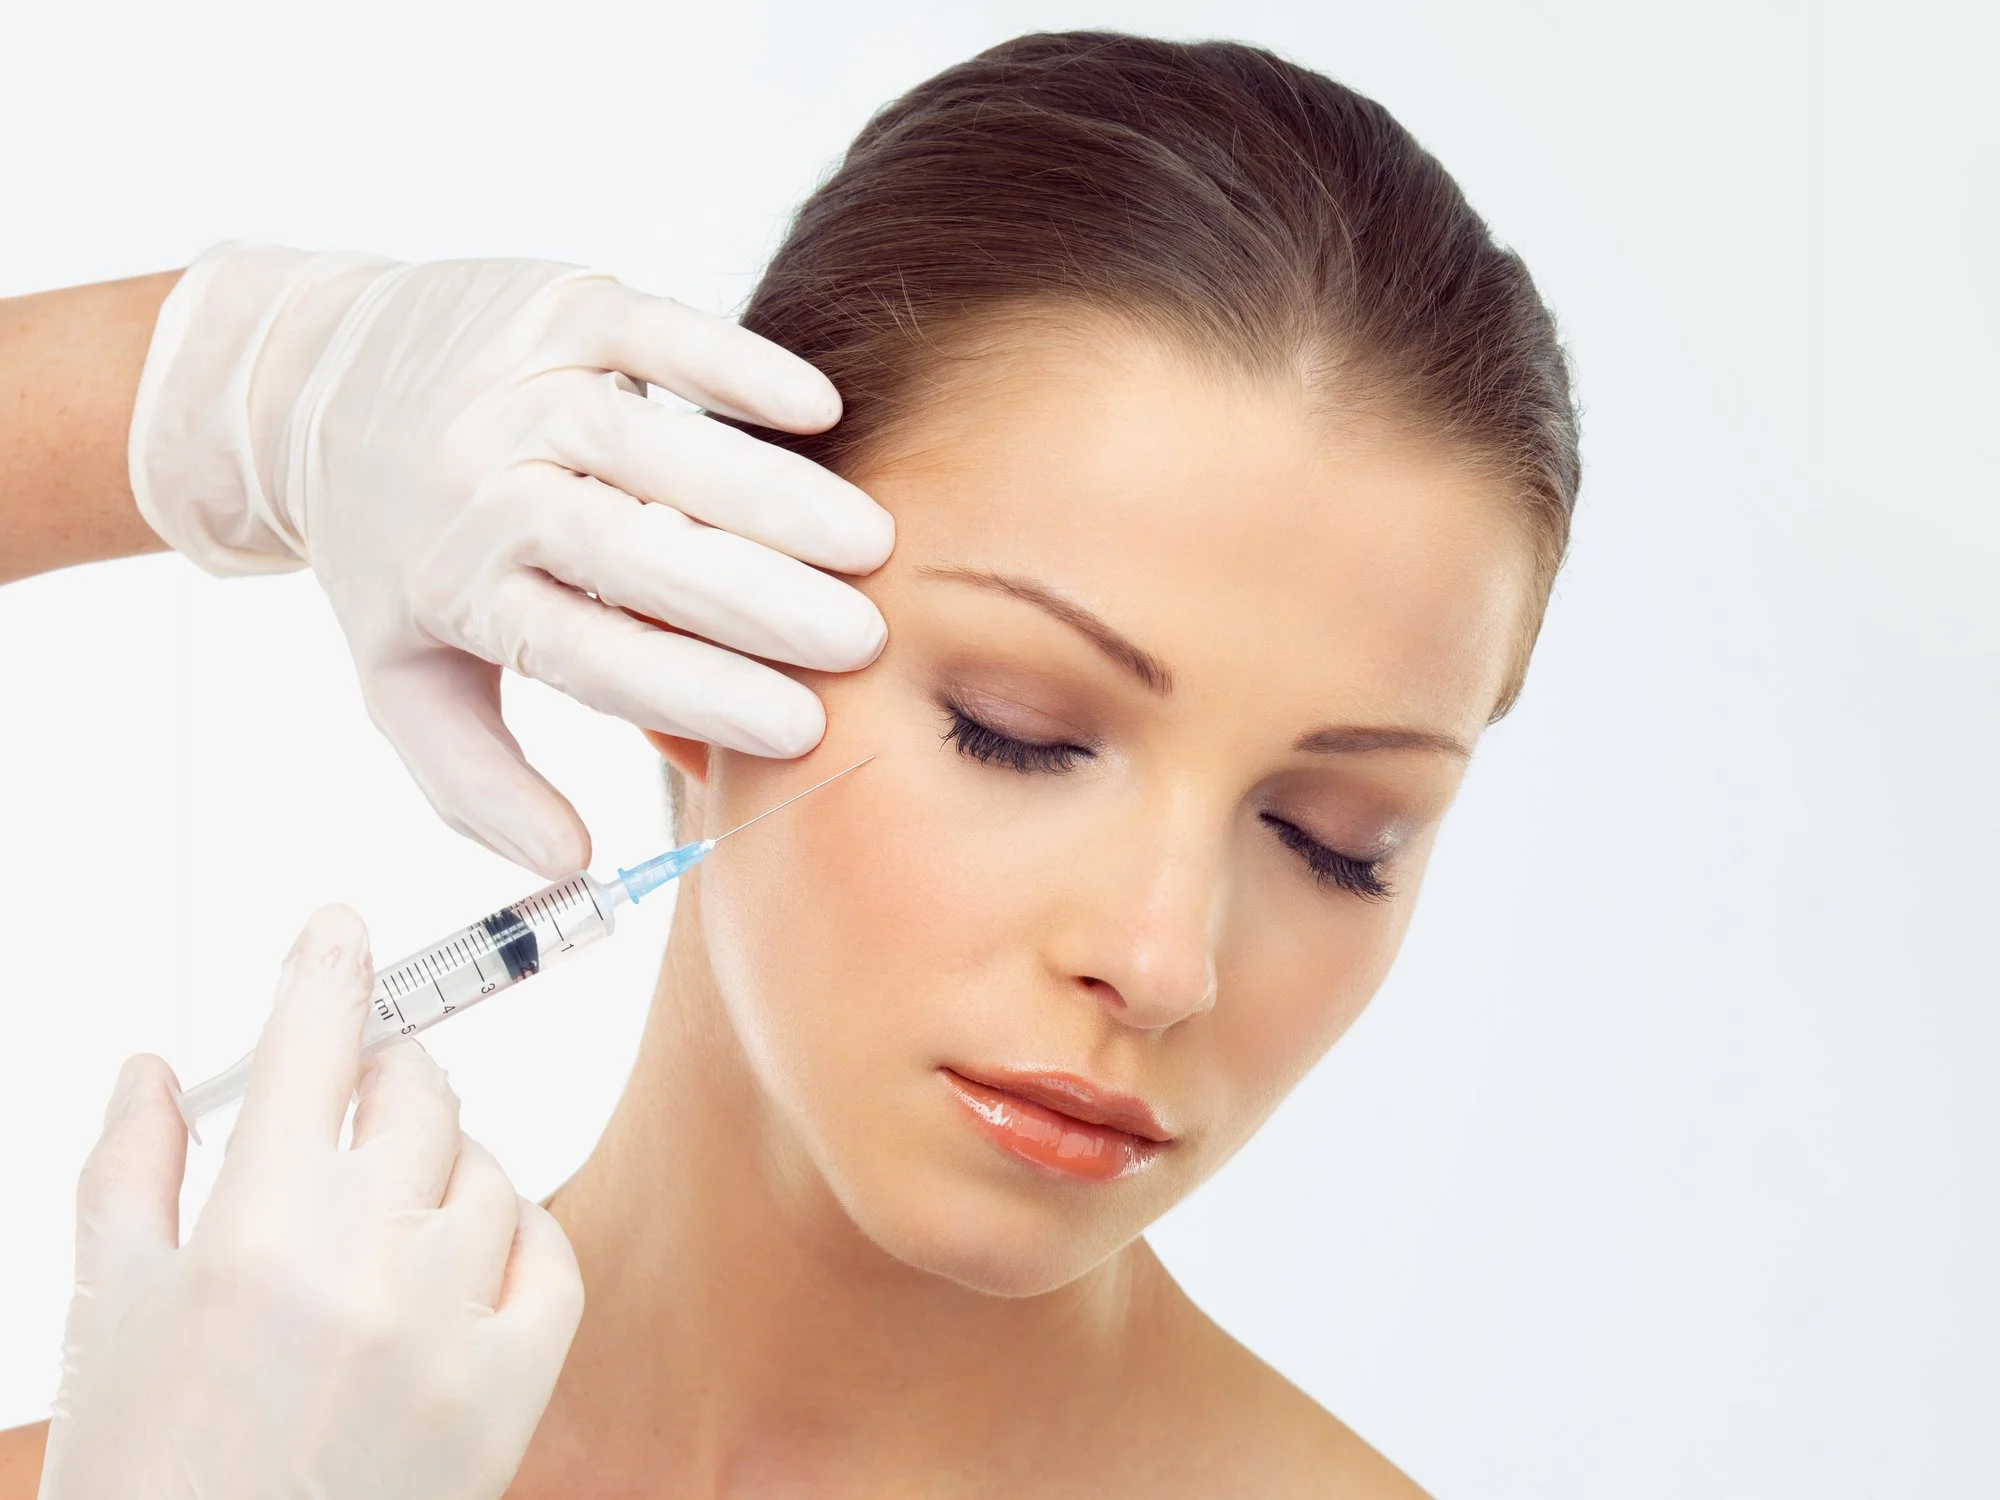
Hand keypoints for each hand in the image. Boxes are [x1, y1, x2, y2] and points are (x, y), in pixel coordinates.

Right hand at [38, 906, 582, 1499]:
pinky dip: (514, 1238)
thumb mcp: (107, 1314)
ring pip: (491, 1168)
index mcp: (256, 1227)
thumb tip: (156, 1066)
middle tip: (359, 1097)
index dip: (332, 967)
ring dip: (447, 1165)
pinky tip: (463, 1258)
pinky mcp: (513, 1387)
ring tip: (390, 1212)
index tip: (343, 929)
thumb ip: (130, 1170)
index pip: (317, 1042)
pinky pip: (550, 1256)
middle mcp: (368, 1258)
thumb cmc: (146, 1467)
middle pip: (419, 1092)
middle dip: (387, 1076)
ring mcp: (452, 1322)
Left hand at [129, 244, 893, 875]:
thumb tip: (568, 865)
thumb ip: (479, 783)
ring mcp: (517, 387)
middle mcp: (483, 487)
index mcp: (461, 590)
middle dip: (754, 602)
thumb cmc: (395, 550)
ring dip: (768, 496)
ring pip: (652, 443)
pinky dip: (736, 367)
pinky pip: (653, 333)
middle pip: (630, 552)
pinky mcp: (553, 305)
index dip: (699, 694)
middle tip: (858, 639)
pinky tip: (818, 413)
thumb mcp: (405, 681)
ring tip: (866, 545)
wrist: (311, 379)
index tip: (800, 726)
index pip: (592, 654)